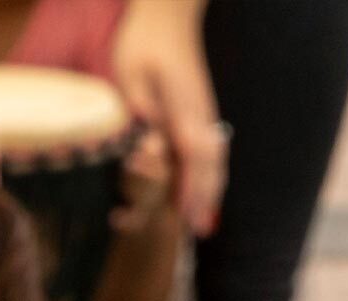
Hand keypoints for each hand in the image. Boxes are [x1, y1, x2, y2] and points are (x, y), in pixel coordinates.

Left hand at [106, 0, 224, 237]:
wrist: (168, 14)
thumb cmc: (145, 41)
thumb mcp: (132, 74)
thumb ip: (140, 109)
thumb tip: (149, 141)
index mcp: (184, 110)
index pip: (192, 158)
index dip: (190, 189)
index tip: (184, 217)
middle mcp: (201, 115)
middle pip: (210, 165)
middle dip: (204, 199)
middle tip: (198, 231)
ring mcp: (204, 112)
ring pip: (215, 158)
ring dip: (211, 189)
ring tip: (204, 219)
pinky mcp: (202, 109)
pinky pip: (211, 148)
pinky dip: (210, 172)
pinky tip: (205, 186)